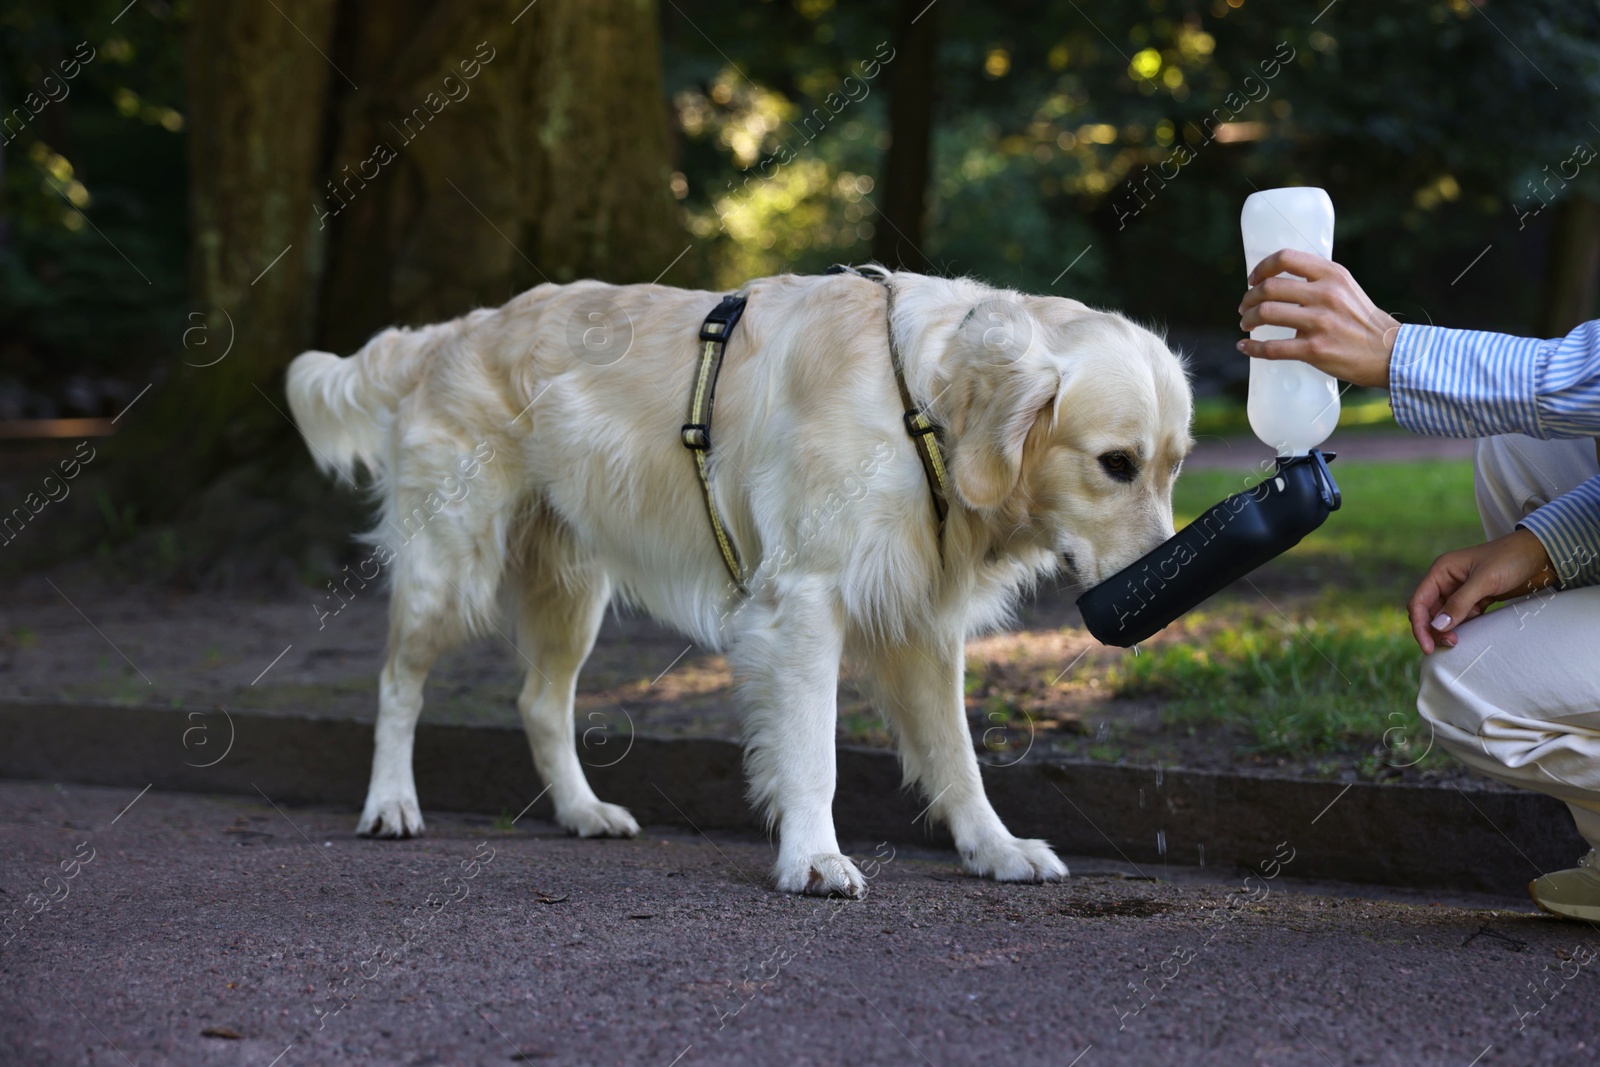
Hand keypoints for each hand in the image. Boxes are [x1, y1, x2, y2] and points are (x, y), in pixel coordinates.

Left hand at [1237, 249, 1400, 387]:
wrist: (1387, 352)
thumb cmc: (1361, 320)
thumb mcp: (1345, 287)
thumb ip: (1317, 280)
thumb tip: (1279, 279)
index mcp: (1331, 275)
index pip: (1285, 258)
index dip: (1261, 268)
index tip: (1253, 280)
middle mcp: (1325, 295)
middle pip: (1269, 288)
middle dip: (1249, 298)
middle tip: (1245, 307)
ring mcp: (1320, 322)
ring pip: (1266, 313)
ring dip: (1248, 319)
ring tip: (1246, 324)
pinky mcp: (1315, 350)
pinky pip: (1272, 348)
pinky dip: (1252, 347)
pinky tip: (1244, 347)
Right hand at [1407, 529, 1556, 652]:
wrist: (1541, 554)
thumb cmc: (1511, 558)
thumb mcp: (1484, 580)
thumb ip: (1460, 603)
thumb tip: (1438, 627)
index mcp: (1442, 570)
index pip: (1419, 601)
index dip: (1420, 625)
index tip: (1428, 646)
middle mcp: (1447, 581)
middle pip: (1428, 612)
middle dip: (1433, 630)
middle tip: (1450, 644)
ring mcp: (1461, 590)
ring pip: (1444, 617)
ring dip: (1448, 630)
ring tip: (1458, 642)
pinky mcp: (1476, 599)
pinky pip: (1461, 617)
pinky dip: (1462, 626)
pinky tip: (1469, 631)